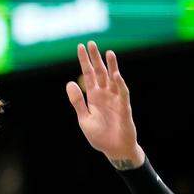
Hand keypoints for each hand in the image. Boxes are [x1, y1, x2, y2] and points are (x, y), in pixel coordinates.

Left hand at [66, 41, 141, 166]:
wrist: (114, 150)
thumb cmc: (100, 136)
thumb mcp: (84, 119)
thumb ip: (78, 102)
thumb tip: (69, 83)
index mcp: (94, 97)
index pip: (88, 75)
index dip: (85, 61)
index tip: (80, 47)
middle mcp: (105, 95)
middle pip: (100, 72)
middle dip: (96, 58)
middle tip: (91, 43)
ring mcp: (115, 99)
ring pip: (113, 79)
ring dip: (111, 66)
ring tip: (108, 53)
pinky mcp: (124, 107)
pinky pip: (122, 93)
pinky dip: (119, 83)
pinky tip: (115, 74)